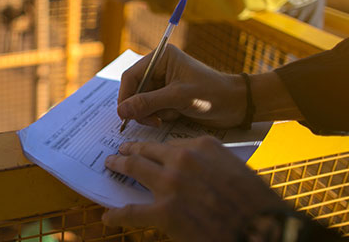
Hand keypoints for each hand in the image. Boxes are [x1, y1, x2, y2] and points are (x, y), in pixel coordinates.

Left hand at [103, 137, 285, 241]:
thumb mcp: (235, 169)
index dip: (156, 147)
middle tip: (120, 151)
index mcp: (203, 146)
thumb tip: (194, 171)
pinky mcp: (165, 212)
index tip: (148, 148)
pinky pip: (132, 211)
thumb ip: (211, 164)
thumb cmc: (256, 202)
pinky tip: (109, 216)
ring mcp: (171, 184)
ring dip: (119, 166)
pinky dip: (118, 214)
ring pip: (135, 169)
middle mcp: (184, 159)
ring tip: (111, 166)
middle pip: (147, 151)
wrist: (263, 229)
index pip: (171, 144)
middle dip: (131, 150)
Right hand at [118, 44, 246, 128]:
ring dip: (151, 114)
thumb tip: (121, 110)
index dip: (125, 96)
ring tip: (168, 117)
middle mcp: (159, 68)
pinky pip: (152, 109)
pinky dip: (159, 116)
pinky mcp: (168, 97)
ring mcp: (163, 83)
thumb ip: (148, 103)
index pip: (131, 76)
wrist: (237, 105)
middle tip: (151, 120)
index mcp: (161, 57)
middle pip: (134, 91)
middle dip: (141, 107)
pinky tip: (175, 115)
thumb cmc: (212, 94)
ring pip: (142, 102)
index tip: (125, 114)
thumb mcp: (178, 97)